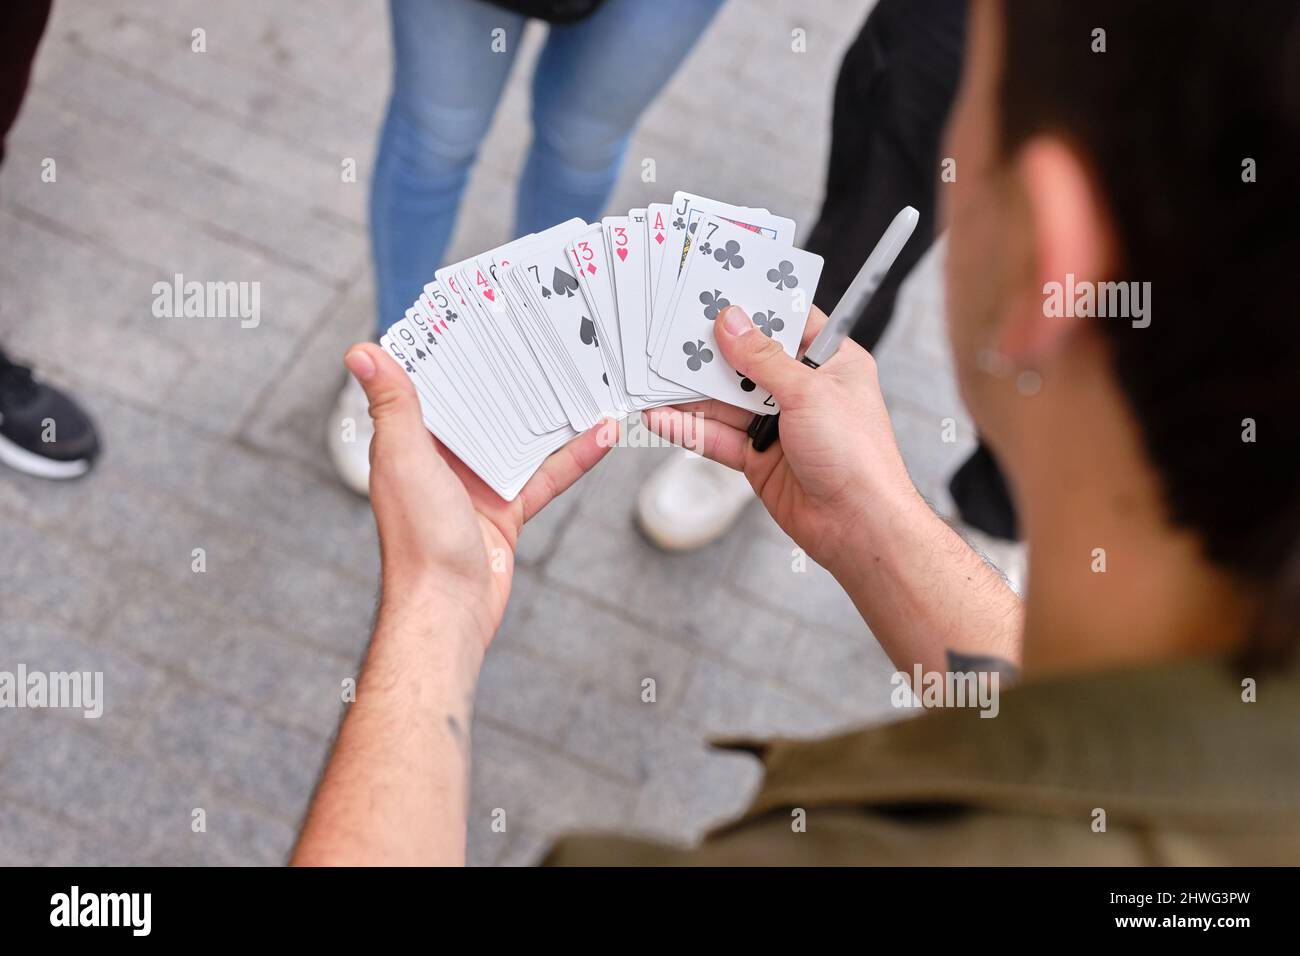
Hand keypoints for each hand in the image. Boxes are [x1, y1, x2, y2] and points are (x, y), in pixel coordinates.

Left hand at [343, 344, 612, 647]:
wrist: (447, 610)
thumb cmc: (418, 541)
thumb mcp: (405, 459)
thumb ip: (394, 406)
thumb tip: (361, 351)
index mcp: (411, 440)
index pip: (432, 380)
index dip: (453, 345)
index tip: (480, 310)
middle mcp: (443, 458)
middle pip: (483, 402)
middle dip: (512, 370)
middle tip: (547, 332)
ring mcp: (477, 482)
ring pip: (520, 434)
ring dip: (550, 410)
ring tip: (584, 376)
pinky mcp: (507, 508)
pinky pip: (545, 474)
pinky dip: (573, 456)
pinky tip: (600, 434)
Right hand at [643, 306, 919, 576]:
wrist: (859, 527)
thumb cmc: (856, 454)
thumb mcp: (808, 392)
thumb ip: (762, 358)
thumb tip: (730, 322)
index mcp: (832, 363)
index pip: (791, 321)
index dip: (756, 305)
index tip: (718, 289)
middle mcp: (805, 391)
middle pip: (748, 362)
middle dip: (711, 351)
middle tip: (670, 332)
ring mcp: (780, 425)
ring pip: (726, 401)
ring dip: (691, 392)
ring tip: (651, 376)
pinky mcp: (759, 459)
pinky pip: (718, 437)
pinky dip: (690, 428)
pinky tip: (660, 417)